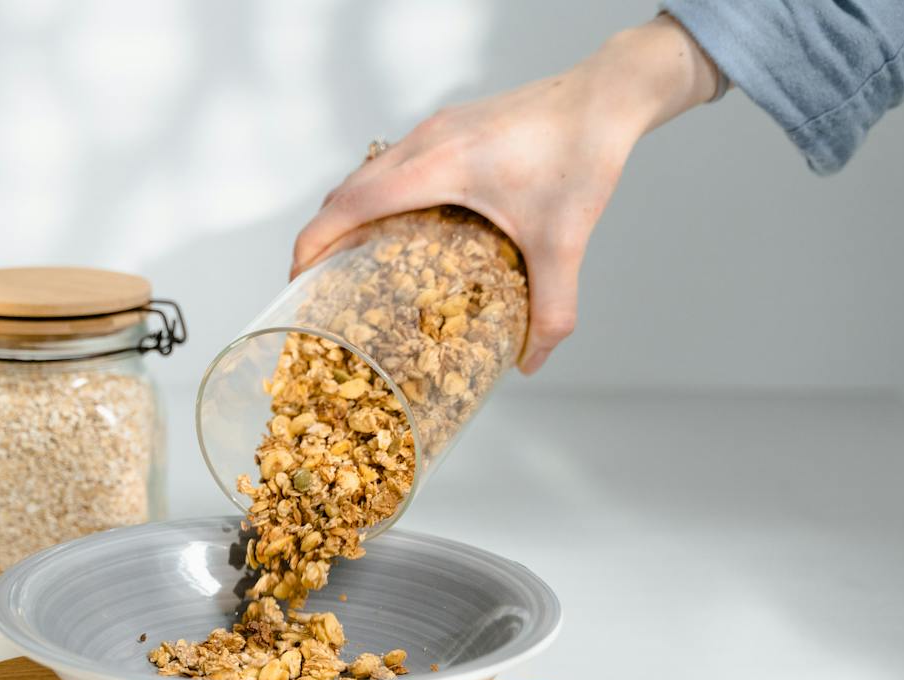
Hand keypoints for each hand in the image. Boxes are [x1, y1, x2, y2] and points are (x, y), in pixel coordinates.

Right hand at [291, 15, 720, 373]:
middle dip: (323, 236)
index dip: (312, 244)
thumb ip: (551, 309)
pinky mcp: (450, 126)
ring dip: (350, 213)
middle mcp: (424, 142)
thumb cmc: (581, 155)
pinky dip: (379, 194)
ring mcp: (435, 129)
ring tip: (353, 258)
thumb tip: (532, 361)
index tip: (297, 280)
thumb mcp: (564, 243)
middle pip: (346, 190)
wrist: (606, 94)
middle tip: (320, 283)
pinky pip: (394, 162)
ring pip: (368, 172)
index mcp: (436, 167)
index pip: (348, 204)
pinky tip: (403, 226)